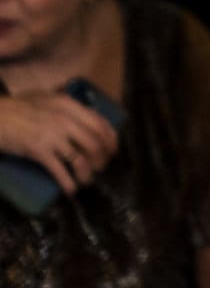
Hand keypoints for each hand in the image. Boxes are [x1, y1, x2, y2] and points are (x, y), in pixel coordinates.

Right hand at [0, 92, 118, 195]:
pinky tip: (71, 190)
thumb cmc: (17, 107)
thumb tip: (85, 113)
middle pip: (95, 143)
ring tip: (87, 180)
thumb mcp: (46, 98)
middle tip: (101, 167)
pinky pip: (60, 170)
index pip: (100, 123)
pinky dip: (69, 182)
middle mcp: (66, 120)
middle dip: (102, 158)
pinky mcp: (40, 151)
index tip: (113, 150)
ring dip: (87, 173)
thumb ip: (65, 105)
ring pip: (81, 158)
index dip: (111, 139)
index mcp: (69, 105)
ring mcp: (53, 136)